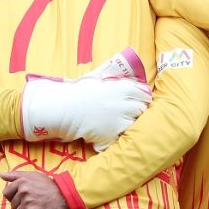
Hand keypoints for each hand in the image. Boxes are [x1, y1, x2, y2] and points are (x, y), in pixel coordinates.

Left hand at [1, 171, 69, 208]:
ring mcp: (28, 202)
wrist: (64, 196)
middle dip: (21, 205)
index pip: (6, 193)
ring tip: (36, 207)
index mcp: (22, 181)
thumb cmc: (48, 185)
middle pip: (13, 205)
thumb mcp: (33, 176)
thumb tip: (2, 175)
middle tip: (33, 201)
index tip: (23, 196)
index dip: (13, 196)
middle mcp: (23, 191)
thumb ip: (16, 175)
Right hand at [20, 49, 151, 149]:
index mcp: (121, 88)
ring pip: (134, 124)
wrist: (64, 109)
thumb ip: (112, 76)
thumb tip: (124, 71)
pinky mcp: (111, 135)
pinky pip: (122, 137)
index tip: (140, 100)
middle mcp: (123, 104)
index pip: (143, 93)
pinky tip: (110, 133)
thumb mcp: (97, 78)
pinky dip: (118, 136)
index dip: (143, 97)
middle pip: (141, 109)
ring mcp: (118, 121)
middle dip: (137, 111)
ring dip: (129, 123)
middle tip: (129, 112)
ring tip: (120, 123)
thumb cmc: (79, 91)